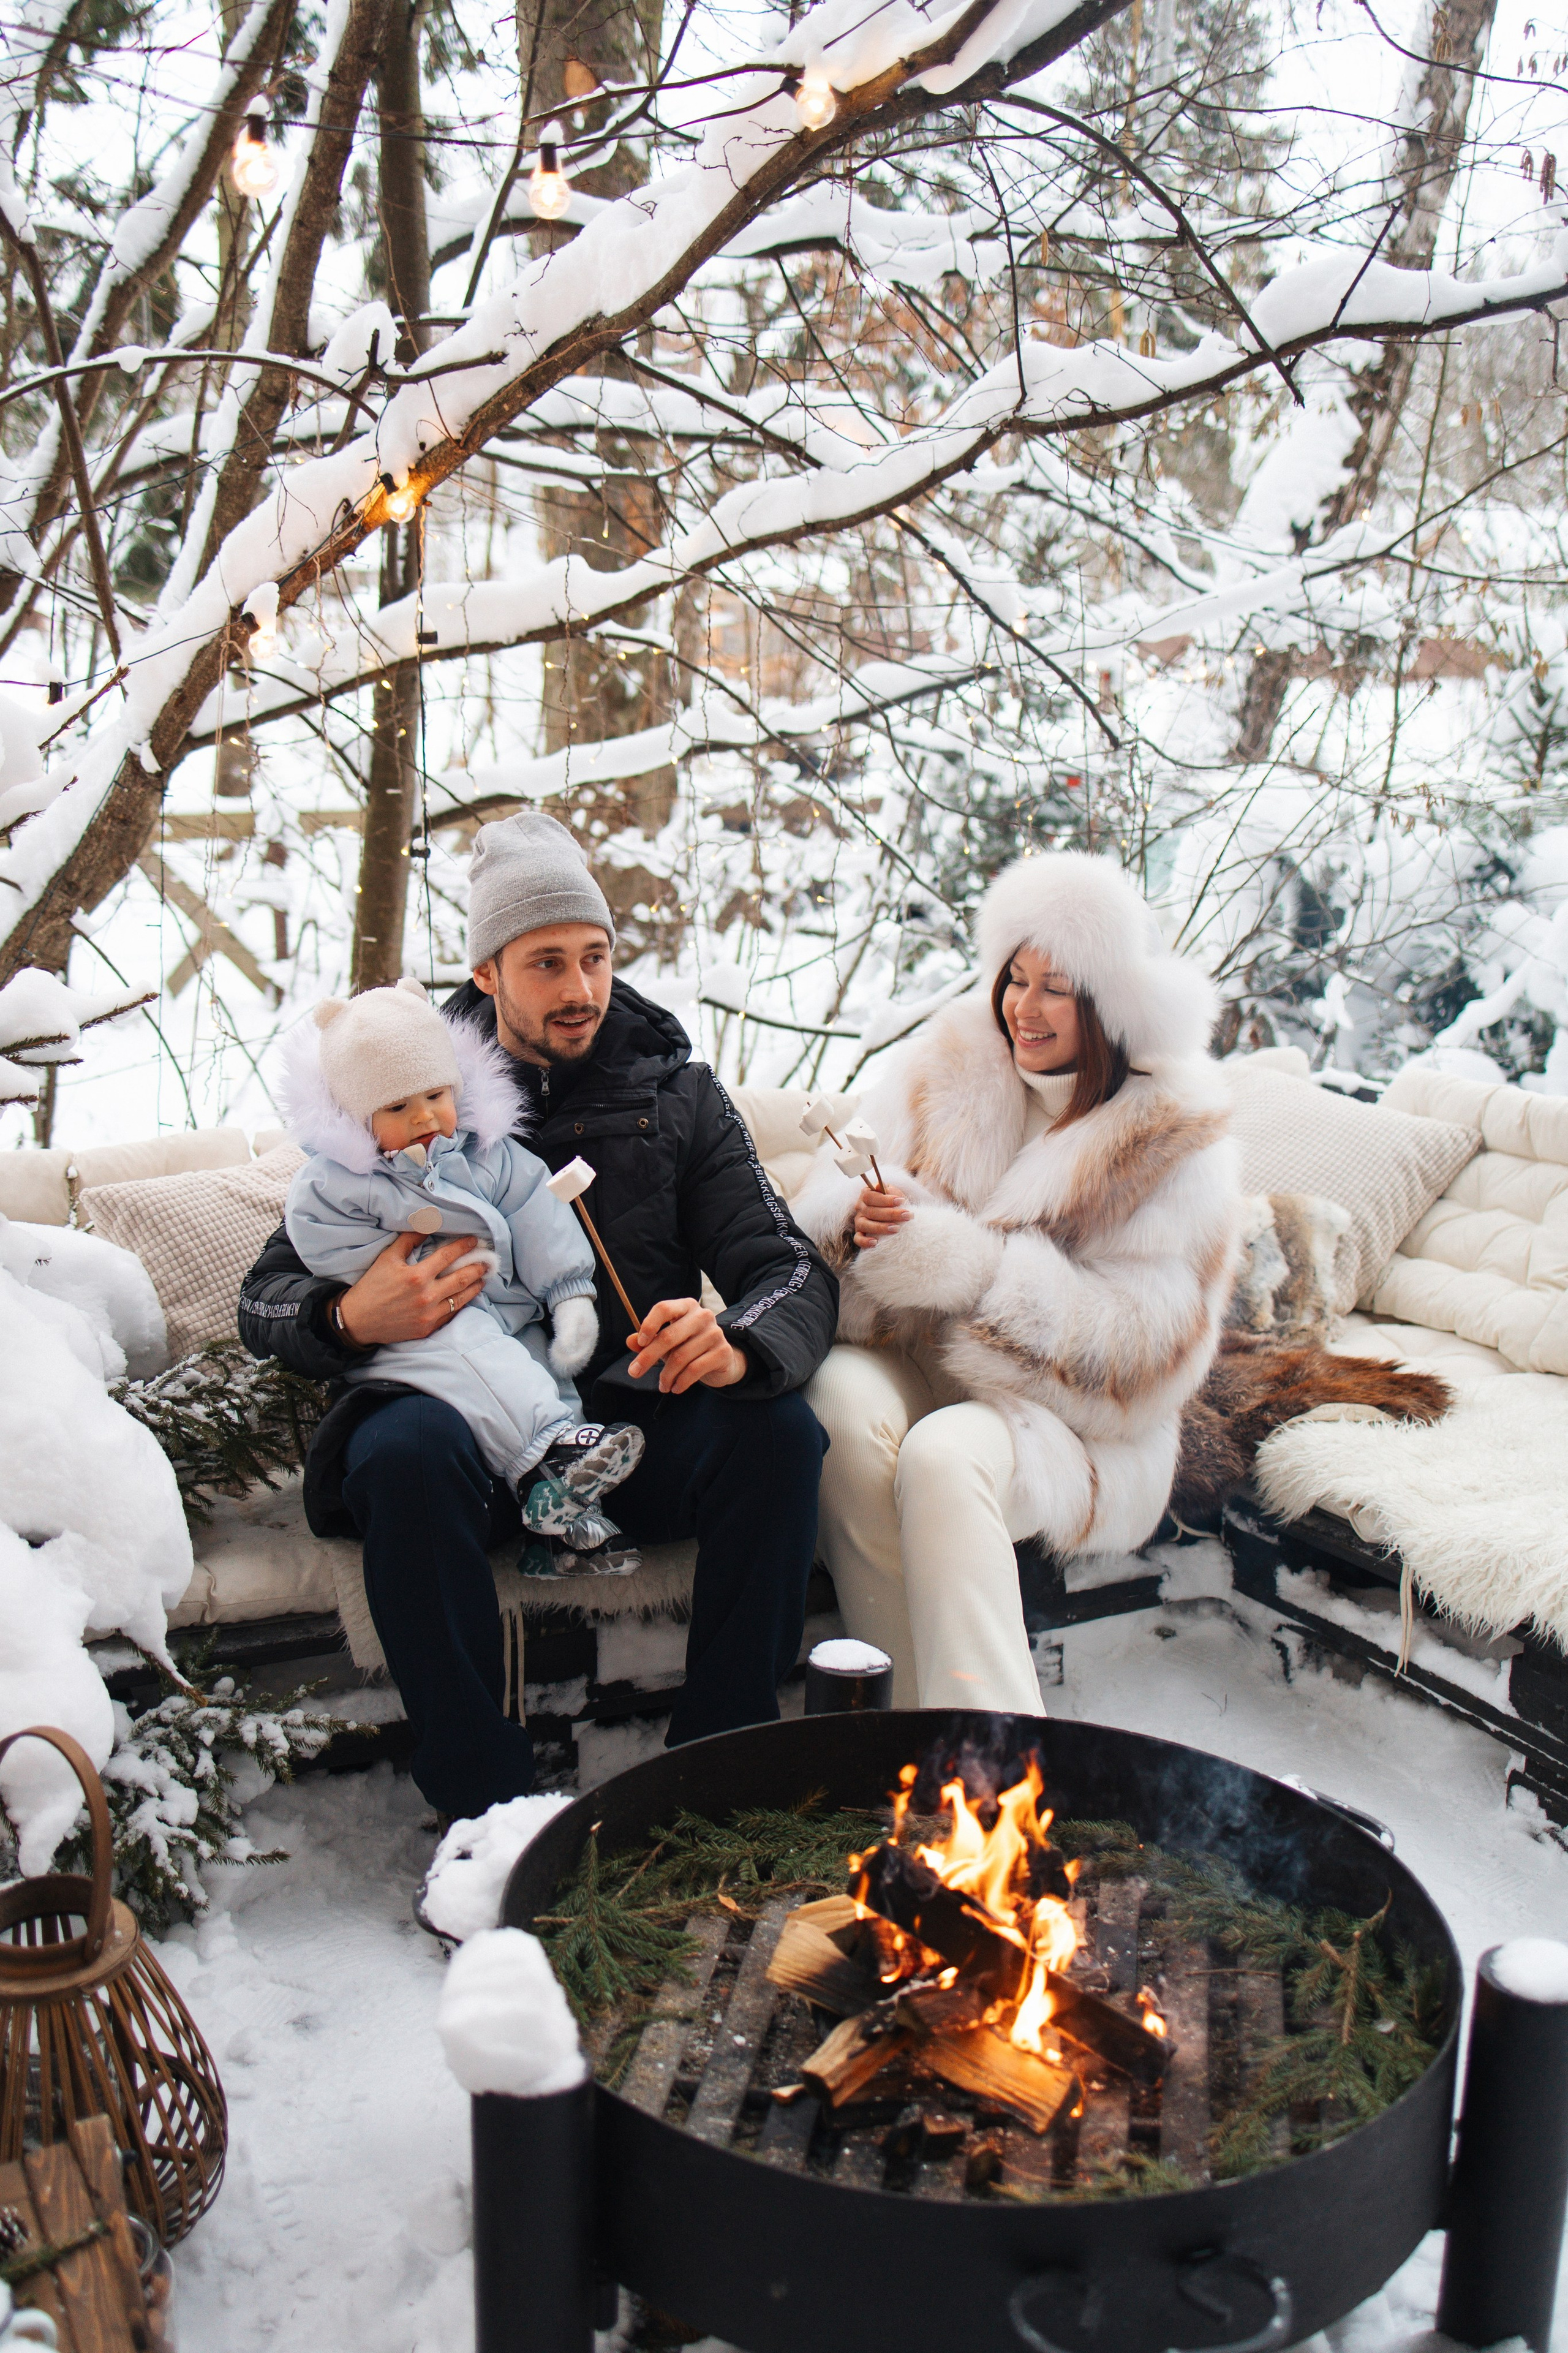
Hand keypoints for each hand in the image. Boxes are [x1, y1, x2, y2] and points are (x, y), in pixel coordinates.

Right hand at [334, 1233, 486, 1346]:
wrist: (358, 1321)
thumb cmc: (372, 1287)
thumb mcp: (387, 1258)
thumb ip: (409, 1240)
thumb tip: (426, 1224)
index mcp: (417, 1276)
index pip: (448, 1256)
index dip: (464, 1246)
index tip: (475, 1241)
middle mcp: (427, 1296)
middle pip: (462, 1278)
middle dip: (477, 1267)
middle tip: (488, 1260)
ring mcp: (429, 1314)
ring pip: (461, 1298)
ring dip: (475, 1286)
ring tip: (483, 1277)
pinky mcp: (428, 1328)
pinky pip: (452, 1314)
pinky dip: (462, 1303)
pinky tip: (467, 1296)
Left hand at [626, 1297, 748, 1393]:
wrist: (721, 1360)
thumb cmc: (689, 1346)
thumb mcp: (667, 1342)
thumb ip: (648, 1341)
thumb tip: (630, 1341)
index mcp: (686, 1306)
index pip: (664, 1308)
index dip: (649, 1325)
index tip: (640, 1343)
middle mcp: (702, 1316)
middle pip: (669, 1336)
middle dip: (648, 1357)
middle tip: (634, 1373)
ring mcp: (715, 1333)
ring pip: (680, 1357)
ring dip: (666, 1375)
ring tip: (662, 1386)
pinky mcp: (723, 1352)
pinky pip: (694, 1369)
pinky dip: (681, 1382)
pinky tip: (676, 1388)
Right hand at [853, 1183, 909, 1249]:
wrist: (896, 1214)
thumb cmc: (894, 1202)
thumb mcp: (893, 1193)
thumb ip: (888, 1190)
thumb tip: (878, 1186)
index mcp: (866, 1194)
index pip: (870, 1196)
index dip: (885, 1200)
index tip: (901, 1201)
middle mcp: (860, 1207)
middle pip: (871, 1211)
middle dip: (891, 1214)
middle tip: (907, 1216)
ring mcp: (858, 1221)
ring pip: (865, 1225)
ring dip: (881, 1227)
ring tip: (896, 1229)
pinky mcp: (859, 1234)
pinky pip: (858, 1239)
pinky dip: (865, 1241)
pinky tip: (875, 1242)